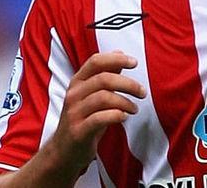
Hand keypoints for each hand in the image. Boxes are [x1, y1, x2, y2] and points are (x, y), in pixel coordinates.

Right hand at [47, 50, 145, 171]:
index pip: (95, 61)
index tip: (134, 62)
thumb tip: (120, 54)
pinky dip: (116, 116)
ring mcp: (74, 113)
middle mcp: (73, 94)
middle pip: (104, 79)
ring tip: (134, 109)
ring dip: (125, 102)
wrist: (64, 151)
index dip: (116, 59)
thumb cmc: (83, 119)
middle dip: (128, 84)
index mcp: (77, 82)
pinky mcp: (78, 131)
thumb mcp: (92, 94)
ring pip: (104, 98)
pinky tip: (124, 117)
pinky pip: (100, 118)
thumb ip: (105, 74)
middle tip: (142, 92)